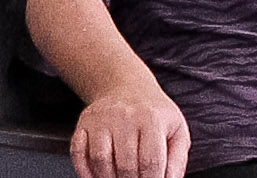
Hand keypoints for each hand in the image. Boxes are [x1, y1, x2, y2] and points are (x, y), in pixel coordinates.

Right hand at [67, 77, 188, 177]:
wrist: (128, 87)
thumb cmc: (154, 113)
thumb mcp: (177, 130)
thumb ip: (177, 159)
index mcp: (151, 119)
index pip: (151, 162)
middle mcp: (124, 117)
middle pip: (126, 166)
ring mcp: (101, 119)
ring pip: (100, 161)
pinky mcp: (84, 123)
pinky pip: (78, 152)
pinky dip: (84, 171)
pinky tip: (97, 177)